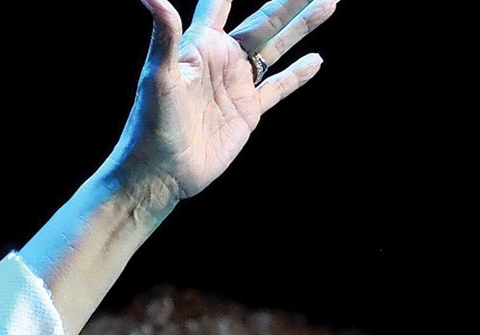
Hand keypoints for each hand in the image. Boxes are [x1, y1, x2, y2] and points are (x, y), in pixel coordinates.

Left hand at [114, 0, 337, 201]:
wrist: (160, 172)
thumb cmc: (150, 124)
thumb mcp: (157, 75)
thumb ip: (164, 34)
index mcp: (200, 45)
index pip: (219, 4)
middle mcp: (222, 60)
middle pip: (262, 20)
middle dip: (288, 1)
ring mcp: (237, 85)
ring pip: (276, 47)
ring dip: (301, 26)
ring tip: (328, 4)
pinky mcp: (248, 111)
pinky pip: (278, 88)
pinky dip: (298, 75)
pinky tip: (316, 60)